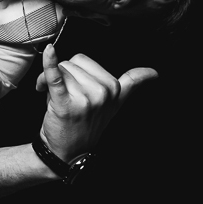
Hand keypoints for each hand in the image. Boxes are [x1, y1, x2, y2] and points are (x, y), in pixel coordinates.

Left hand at [33, 42, 158, 159]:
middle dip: (64, 76)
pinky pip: (55, 77)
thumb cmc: (86, 124)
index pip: (87, 61)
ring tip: (58, 98)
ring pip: (60, 70)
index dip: (81, 68)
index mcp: (115, 89)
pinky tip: (49, 51)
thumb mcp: (115, 104)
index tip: (107, 71)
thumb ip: (132, 84)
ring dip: (50, 81)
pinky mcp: (66, 103)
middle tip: (66, 95)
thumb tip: (154, 73)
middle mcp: (103, 92)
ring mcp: (85, 98)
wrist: (69, 151)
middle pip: (71, 63)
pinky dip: (49, 63)